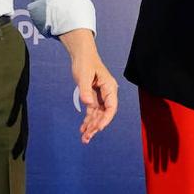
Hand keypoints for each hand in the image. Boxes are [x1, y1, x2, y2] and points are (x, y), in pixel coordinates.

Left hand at [60, 29, 118, 143]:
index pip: (111, 107)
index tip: (98, 128)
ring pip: (98, 115)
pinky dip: (87, 120)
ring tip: (84, 138)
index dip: (106, 119)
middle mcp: (107, 94)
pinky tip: (83, 130)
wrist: (82, 55)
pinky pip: (92, 112)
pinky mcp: (93, 97)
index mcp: (109, 87)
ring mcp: (100, 96)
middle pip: (104, 114)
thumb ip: (85, 89)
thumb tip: (87, 103)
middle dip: (96, 126)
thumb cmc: (85, 62)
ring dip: (91, 127)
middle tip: (87, 137)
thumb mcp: (83, 75)